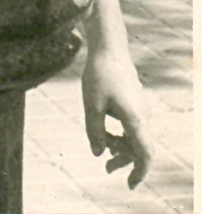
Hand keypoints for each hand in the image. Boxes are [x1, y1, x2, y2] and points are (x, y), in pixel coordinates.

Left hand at [81, 46, 154, 188]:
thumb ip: (94, 131)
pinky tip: (107, 134)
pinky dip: (121, 134)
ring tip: (104, 154)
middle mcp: (143, 115)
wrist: (109, 49)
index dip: (139, 172)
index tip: (130, 185)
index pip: (144, 153)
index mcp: (135, 119)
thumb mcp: (91, 105)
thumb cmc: (99, 76)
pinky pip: (132, 125)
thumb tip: (98, 154)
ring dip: (121, 147)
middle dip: (125, 161)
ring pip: (136, 136)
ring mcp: (141, 108)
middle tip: (107, 170)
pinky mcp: (135, 102)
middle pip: (139, 147)